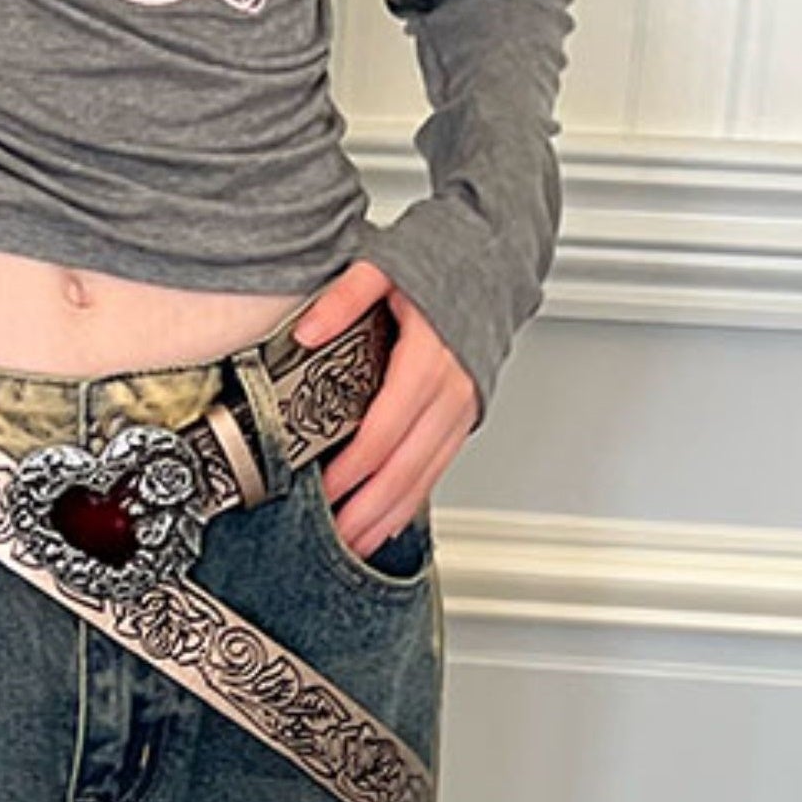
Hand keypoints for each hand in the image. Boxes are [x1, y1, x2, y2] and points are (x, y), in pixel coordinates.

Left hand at [290, 257, 476, 561]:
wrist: (496, 257)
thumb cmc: (444, 262)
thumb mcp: (385, 265)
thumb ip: (343, 299)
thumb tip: (305, 331)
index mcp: (428, 360)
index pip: (385, 430)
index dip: (354, 467)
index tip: (324, 489)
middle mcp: (451, 391)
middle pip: (406, 466)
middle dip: (369, 508)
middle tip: (335, 538)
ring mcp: (463, 408)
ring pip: (425, 475)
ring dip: (390, 514)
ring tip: (358, 544)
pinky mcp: (466, 416)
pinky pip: (438, 467)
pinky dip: (413, 498)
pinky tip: (390, 521)